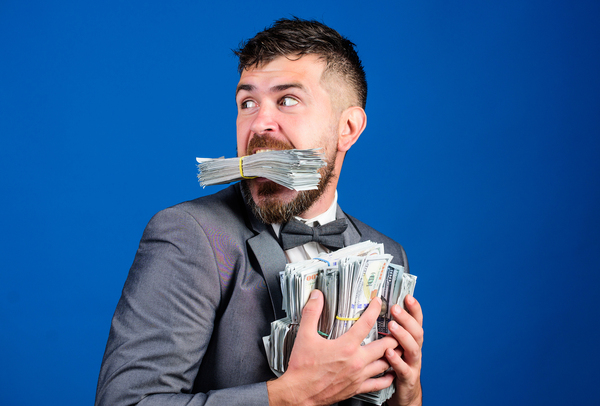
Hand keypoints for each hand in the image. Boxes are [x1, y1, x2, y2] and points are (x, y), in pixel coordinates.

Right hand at [267, 289, 398, 405]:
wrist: (299, 394)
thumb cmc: (302, 368)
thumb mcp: (304, 336)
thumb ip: (312, 312)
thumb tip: (316, 296)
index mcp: (346, 347)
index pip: (366, 323)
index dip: (375, 310)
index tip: (379, 303)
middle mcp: (356, 361)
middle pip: (384, 346)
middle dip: (394, 336)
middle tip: (398, 328)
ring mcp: (358, 376)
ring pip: (385, 364)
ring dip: (392, 355)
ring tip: (397, 348)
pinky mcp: (356, 388)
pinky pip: (378, 384)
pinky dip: (387, 378)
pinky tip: (390, 373)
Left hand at [385, 295, 423, 405]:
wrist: (405, 394)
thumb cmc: (397, 365)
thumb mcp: (396, 346)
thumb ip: (390, 331)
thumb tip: (377, 310)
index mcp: (412, 340)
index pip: (416, 321)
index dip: (414, 309)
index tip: (408, 297)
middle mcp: (415, 350)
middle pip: (416, 332)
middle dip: (406, 319)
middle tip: (395, 308)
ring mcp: (413, 364)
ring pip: (413, 349)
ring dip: (403, 336)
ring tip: (392, 327)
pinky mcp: (408, 378)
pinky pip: (403, 369)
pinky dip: (397, 360)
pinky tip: (389, 353)